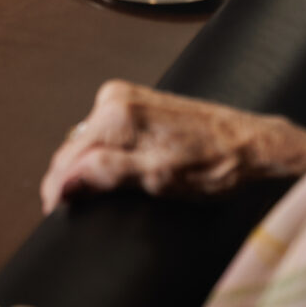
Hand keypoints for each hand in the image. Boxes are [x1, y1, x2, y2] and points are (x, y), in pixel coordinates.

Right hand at [39, 81, 305, 214]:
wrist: (251, 144)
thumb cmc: (215, 163)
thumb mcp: (157, 178)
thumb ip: (106, 175)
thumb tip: (66, 181)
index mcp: (116, 113)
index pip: (68, 156)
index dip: (56, 187)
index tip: (53, 209)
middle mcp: (115, 98)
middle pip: (74, 146)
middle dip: (70, 177)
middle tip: (73, 209)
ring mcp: (125, 97)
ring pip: (89, 141)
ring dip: (87, 166)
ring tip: (97, 193)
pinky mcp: (135, 102)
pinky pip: (105, 133)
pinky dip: (104, 154)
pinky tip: (117, 172)